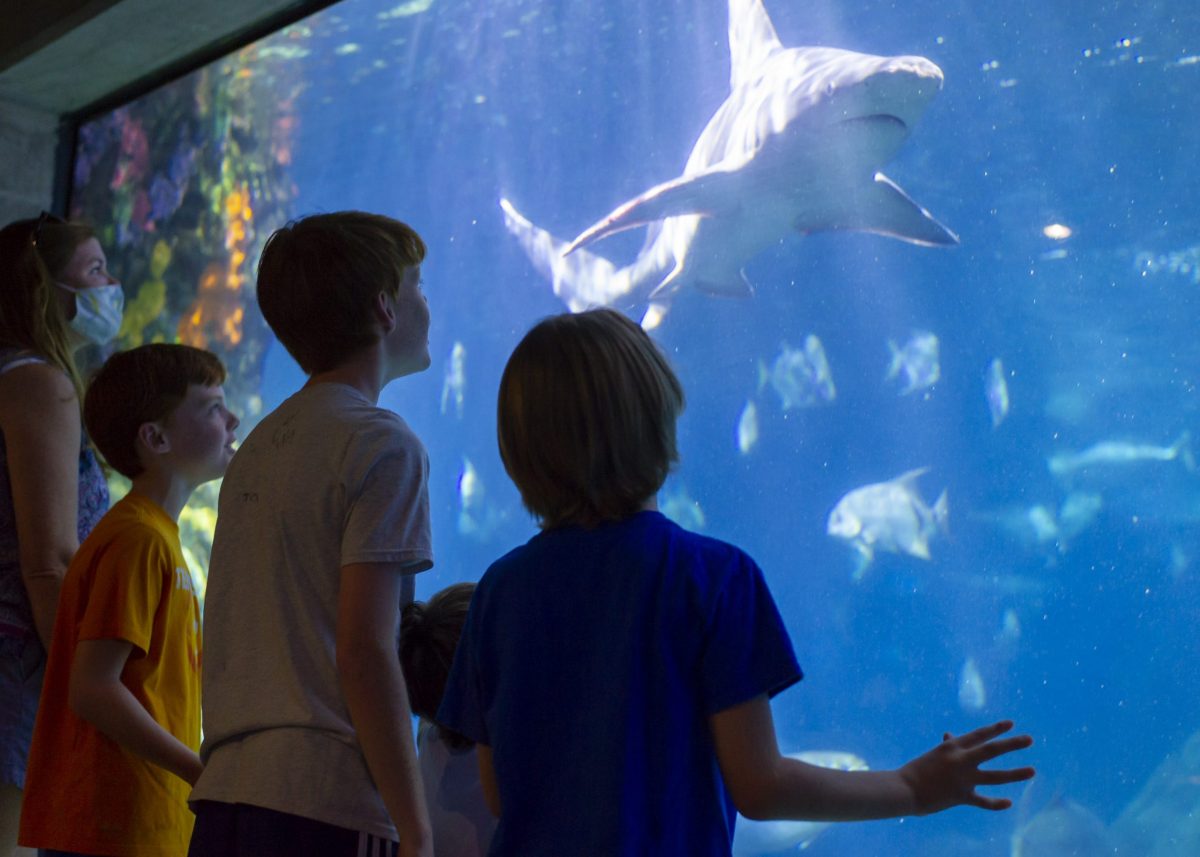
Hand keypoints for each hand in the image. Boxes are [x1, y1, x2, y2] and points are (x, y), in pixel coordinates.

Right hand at [899, 720, 1034, 814]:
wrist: (904, 789)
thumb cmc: (917, 769)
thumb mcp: (933, 754)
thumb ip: (947, 746)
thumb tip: (950, 734)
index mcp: (952, 746)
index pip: (979, 734)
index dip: (996, 729)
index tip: (1011, 723)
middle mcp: (960, 760)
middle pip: (992, 750)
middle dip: (1012, 744)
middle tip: (1030, 739)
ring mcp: (963, 778)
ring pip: (995, 776)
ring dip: (1015, 773)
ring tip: (1032, 771)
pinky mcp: (962, 796)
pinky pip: (983, 801)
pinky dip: (996, 803)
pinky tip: (1008, 802)